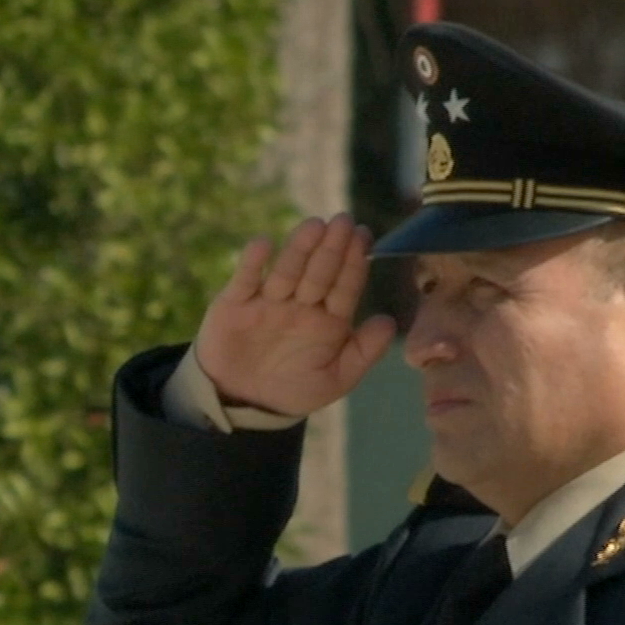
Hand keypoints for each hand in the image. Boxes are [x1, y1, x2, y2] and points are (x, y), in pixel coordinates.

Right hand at [195, 214, 398, 416]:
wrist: (243, 403)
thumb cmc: (293, 388)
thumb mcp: (335, 379)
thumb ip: (364, 352)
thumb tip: (389, 321)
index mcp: (328, 319)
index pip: (345, 286)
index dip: (354, 262)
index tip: (365, 237)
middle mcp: (300, 304)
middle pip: (319, 273)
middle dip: (332, 248)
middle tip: (344, 221)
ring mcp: (268, 301)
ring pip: (287, 271)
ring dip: (299, 248)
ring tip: (314, 226)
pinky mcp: (235, 304)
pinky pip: (245, 280)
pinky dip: (253, 263)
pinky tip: (264, 243)